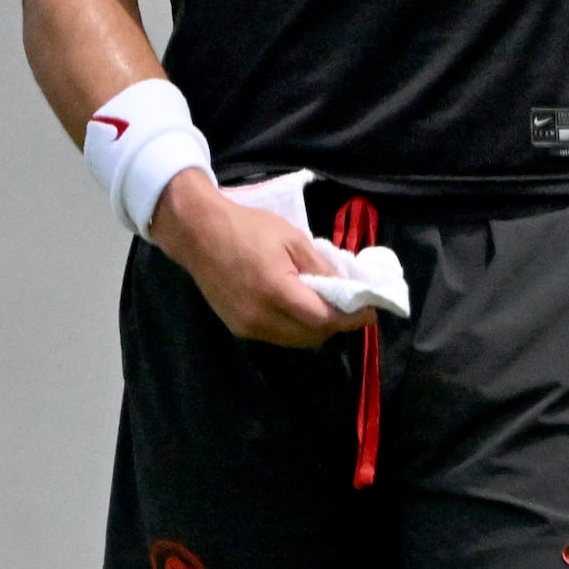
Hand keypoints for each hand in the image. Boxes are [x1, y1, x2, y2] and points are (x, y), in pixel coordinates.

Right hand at [146, 175, 350, 346]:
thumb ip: (323, 268)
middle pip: (311, 336)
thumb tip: (349, 290)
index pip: (323, 319)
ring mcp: (245, 326)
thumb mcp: (294, 239)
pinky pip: (276, 336)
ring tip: (327, 307)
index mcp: (275, 291)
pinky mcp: (236, 327)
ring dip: (315, 329)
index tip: (370, 312)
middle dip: (336, 325)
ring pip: (294, 340)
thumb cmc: (248, 228)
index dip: (351, 319)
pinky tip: (300, 309)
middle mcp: (259, 316)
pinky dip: (294, 328)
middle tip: (351, 308)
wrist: (197, 232)